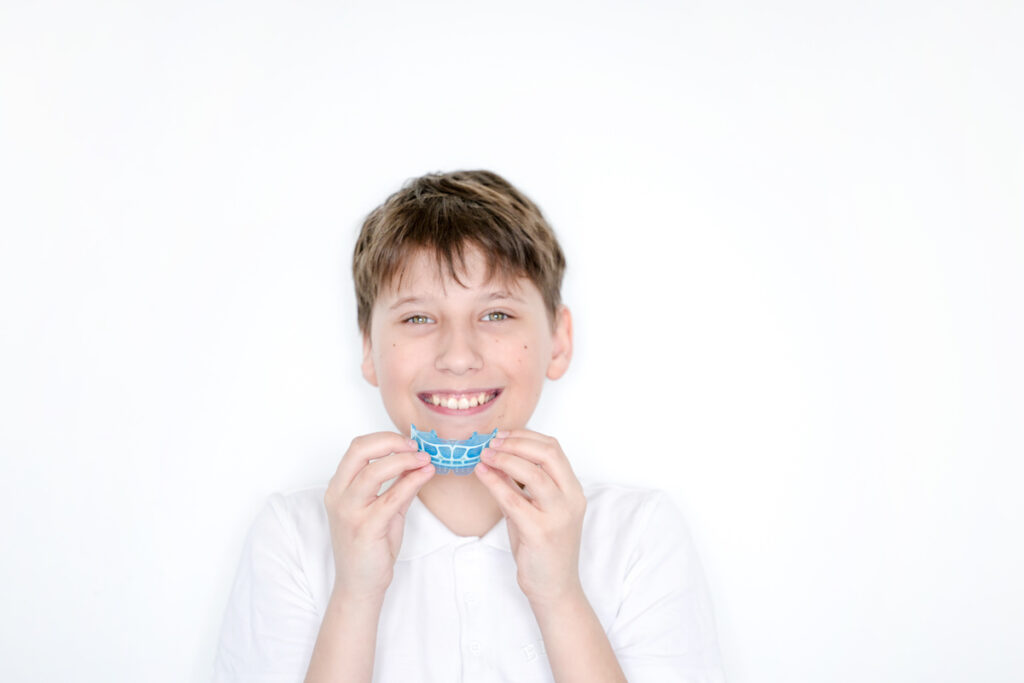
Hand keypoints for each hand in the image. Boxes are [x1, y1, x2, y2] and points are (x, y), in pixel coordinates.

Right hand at [324, 432, 434, 601]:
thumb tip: (420, 462)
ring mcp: (349, 512)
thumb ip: (399, 485)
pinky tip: (425, 475)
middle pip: (359, 451)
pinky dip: (410, 482)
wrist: (361, 585)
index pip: (357, 448)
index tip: (409, 442)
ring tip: (425, 460)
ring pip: (374, 471)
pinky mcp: (365, 528)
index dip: (384, 439)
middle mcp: (338, 496)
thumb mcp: (386, 509)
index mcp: (339, 488)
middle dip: (391, 442)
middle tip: (416, 446)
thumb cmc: (370, 547)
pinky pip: (390, 497)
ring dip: (404, 460)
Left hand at [474, 429, 586, 605]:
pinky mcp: (541, 532)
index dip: (526, 437)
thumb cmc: (543, 548)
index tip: (503, 435)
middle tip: (492, 442)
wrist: (554, 588)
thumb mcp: (534, 510)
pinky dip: (495, 482)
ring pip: (533, 473)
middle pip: (548, 454)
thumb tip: (497, 458)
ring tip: (484, 455)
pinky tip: (482, 474)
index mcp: (573, 490)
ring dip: (505, 458)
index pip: (553, 449)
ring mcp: (558, 516)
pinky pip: (513, 499)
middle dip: (516, 442)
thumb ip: (520, 485)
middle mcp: (571, 499)